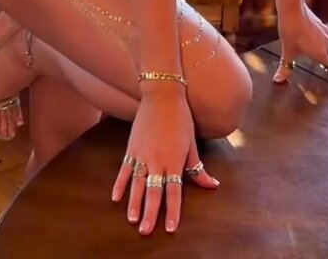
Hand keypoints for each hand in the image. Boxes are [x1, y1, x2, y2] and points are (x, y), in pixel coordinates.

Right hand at [111, 86, 218, 235]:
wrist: (162, 95)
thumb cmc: (181, 118)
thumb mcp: (192, 143)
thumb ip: (198, 167)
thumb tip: (212, 185)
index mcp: (174, 161)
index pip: (173, 192)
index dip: (172, 211)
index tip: (169, 228)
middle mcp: (157, 160)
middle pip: (153, 192)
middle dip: (150, 213)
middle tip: (145, 231)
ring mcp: (142, 154)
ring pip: (136, 184)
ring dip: (133, 203)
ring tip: (131, 219)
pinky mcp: (132, 147)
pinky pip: (124, 169)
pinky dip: (119, 184)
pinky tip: (115, 197)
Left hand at [274, 3, 327, 82]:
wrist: (292, 9)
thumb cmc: (290, 32)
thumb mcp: (287, 51)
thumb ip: (285, 67)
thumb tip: (278, 80)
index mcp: (321, 54)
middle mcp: (326, 45)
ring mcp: (325, 34)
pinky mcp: (321, 25)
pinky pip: (327, 37)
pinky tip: (325, 41)